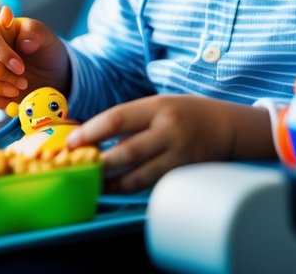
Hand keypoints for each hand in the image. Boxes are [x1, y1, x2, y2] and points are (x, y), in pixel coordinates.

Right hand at [0, 6, 69, 110]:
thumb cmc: (40, 50)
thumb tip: (23, 43)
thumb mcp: (45, 37)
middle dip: (1, 74)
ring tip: (17, 91)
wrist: (43, 75)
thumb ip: (35, 33)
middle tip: (23, 82)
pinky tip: (8, 101)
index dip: (0, 51)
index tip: (20, 67)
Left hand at [64, 95, 270, 192]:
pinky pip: (153, 185)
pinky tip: (119, 189)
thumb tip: (93, 140)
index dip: (91, 132)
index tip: (69, 143)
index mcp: (158, 107)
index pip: (117, 119)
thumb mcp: (158, 106)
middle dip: (100, 163)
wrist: (226, 127)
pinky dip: (133, 189)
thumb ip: (130, 121)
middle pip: (127, 151)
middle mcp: (170, 130)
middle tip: (79, 169)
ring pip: (140, 176)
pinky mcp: (186, 175)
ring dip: (113, 183)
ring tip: (95, 184)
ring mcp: (180, 155)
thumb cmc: (183, 113)